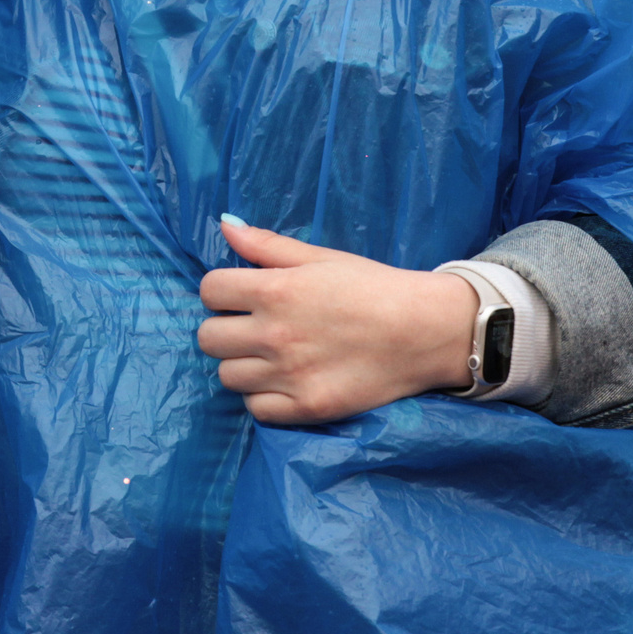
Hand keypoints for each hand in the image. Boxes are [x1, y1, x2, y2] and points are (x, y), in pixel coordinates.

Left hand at [196, 217, 476, 425]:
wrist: (424, 330)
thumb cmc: (372, 287)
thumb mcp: (320, 257)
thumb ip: (268, 245)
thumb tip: (225, 225)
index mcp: (275, 289)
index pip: (210, 290)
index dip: (222, 291)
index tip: (241, 296)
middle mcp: (274, 333)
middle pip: (208, 338)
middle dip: (225, 329)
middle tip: (252, 327)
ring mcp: (288, 374)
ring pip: (226, 375)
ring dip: (242, 364)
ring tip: (270, 356)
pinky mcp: (306, 408)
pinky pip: (256, 409)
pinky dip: (263, 397)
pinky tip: (283, 382)